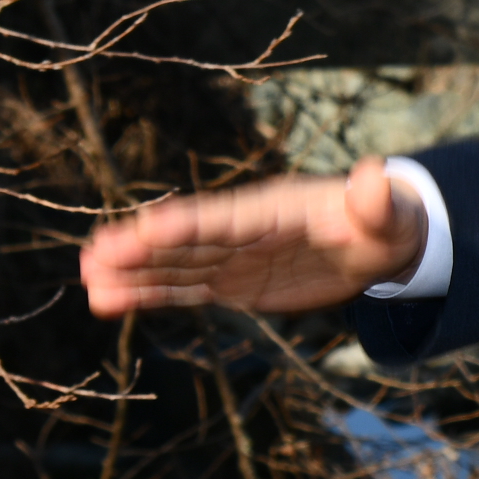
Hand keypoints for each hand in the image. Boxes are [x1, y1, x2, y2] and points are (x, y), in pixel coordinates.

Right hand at [81, 160, 421, 319]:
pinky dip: (147, 294)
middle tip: (94, 257)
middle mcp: (245, 230)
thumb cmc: (385, 222)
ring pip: (176, 266)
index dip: (192, 224)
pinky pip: (184, 289)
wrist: (378, 239)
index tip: (150, 230)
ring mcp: (233, 256)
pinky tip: (107, 300)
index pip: (229, 218)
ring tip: (88, 281)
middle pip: (188, 241)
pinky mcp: (231, 283)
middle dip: (143, 249)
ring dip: (133, 274)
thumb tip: (375, 177)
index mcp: (277, 210)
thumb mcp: (391, 215)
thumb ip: (378, 202)